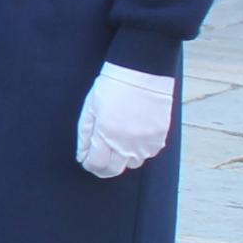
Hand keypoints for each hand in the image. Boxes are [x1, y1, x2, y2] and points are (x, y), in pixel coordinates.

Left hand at [76, 64, 173, 178]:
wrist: (142, 72)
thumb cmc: (112, 86)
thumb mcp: (90, 108)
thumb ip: (85, 135)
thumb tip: (82, 156)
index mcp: (106, 135)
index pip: (96, 164)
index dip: (89, 164)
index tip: (87, 159)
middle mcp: (127, 143)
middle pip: (114, 170)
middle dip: (103, 167)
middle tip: (99, 158)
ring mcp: (145, 142)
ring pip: (132, 164)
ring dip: (123, 158)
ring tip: (118, 141)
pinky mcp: (160, 137)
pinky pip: (148, 153)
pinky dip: (139, 150)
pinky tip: (134, 135)